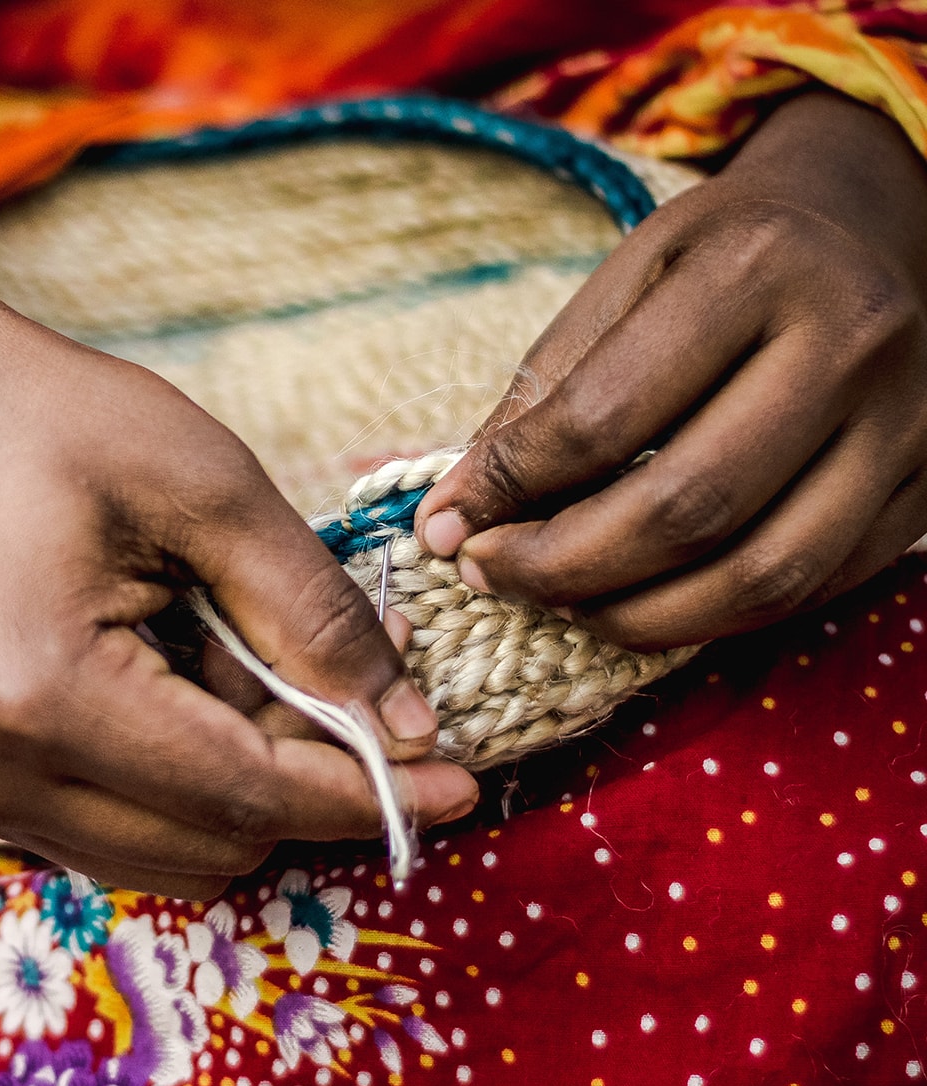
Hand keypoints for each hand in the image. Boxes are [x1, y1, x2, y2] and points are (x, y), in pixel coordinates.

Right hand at [0, 132, 475, 896]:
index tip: (462, 786)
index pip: (250, 794)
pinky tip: (207, 678)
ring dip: (256, 777)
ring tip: (268, 658)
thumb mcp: (206, 487)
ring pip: (180, 847)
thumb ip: (314, 614)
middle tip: (366, 672)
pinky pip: (130, 823)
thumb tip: (403, 726)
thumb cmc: (43, 418)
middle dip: (314, 771)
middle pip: (221, 838)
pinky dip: (197, 774)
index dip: (368, 792)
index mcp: (41, 696)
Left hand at [415, 91, 926, 649]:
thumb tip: (459, 513)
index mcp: (755, 267)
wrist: (873, 228)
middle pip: (684, 509)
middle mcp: (848, 344)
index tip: (445, 527)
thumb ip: (544, 394)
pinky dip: (705, 618)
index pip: (604, 415)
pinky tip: (637, 602)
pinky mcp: (921, 491)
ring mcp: (902, 427)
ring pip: (756, 575)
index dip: (509, 488)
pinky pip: (805, 591)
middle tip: (489, 575)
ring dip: (632, 615)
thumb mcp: (624, 281)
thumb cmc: (726, 254)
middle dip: (560, 567)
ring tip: (556, 601)